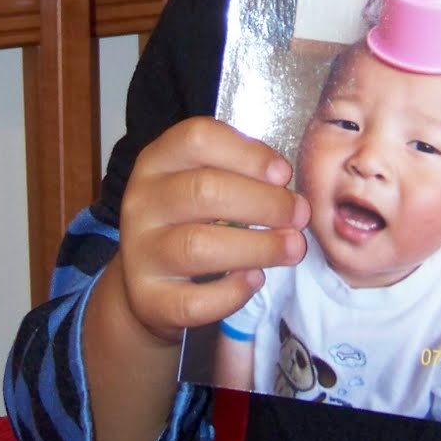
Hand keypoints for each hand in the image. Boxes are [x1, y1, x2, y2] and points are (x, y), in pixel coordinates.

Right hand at [115, 116, 308, 347]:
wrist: (147, 282)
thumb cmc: (191, 219)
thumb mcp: (204, 180)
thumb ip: (238, 173)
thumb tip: (285, 185)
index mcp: (158, 160)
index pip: (197, 139)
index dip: (247, 153)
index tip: (283, 173)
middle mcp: (142, 201)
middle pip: (204, 191)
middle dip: (264, 203)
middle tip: (300, 215)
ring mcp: (140, 252)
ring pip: (198, 246)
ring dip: (258, 246)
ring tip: (292, 247)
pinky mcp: (147, 299)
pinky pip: (193, 301)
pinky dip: (232, 292)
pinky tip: (255, 280)